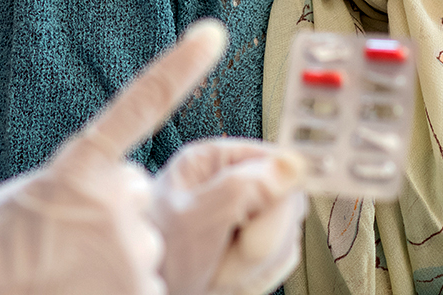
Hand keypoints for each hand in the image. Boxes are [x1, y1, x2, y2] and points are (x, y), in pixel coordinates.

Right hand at [0, 20, 232, 294]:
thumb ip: (49, 185)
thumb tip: (76, 185)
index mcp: (75, 169)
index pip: (137, 106)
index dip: (179, 68)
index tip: (214, 32)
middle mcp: (115, 201)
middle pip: (132, 194)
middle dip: (109, 216)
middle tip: (61, 248)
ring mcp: (134, 249)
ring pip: (141, 244)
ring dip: (109, 262)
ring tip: (63, 279)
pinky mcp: (146, 291)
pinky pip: (145, 287)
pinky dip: (116, 293)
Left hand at [153, 138, 306, 294]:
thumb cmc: (152, 260)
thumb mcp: (193, 222)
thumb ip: (241, 189)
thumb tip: (290, 165)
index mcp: (212, 161)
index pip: (275, 162)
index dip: (278, 195)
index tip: (262, 222)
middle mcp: (230, 184)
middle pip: (285, 203)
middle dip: (263, 239)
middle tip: (230, 255)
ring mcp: (241, 218)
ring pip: (284, 236)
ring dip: (256, 264)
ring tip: (218, 271)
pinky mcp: (246, 247)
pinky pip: (275, 261)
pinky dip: (255, 278)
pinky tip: (226, 280)